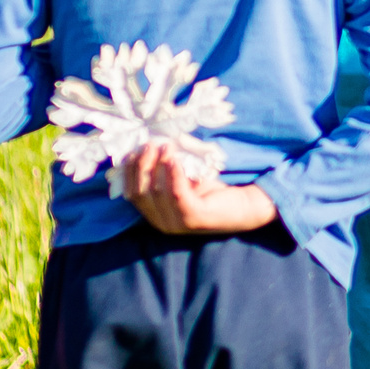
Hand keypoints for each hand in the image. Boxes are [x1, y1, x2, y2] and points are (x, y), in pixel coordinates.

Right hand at [121, 141, 278, 236]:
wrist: (240, 207)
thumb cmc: (208, 191)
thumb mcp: (181, 178)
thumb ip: (164, 169)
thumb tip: (148, 145)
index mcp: (155, 215)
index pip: (132, 194)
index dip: (129, 172)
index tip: (132, 152)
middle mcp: (162, 223)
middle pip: (141, 192)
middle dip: (142, 166)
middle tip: (150, 145)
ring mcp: (177, 223)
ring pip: (157, 191)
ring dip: (158, 165)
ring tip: (165, 147)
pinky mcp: (194, 218)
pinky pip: (177, 193)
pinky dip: (174, 174)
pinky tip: (175, 159)